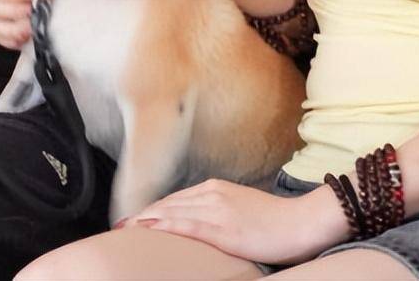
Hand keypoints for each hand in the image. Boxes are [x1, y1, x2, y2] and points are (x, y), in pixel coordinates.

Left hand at [119, 179, 348, 265]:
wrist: (300, 222)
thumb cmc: (275, 221)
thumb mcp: (243, 208)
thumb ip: (221, 210)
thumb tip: (204, 222)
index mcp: (217, 188)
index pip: (176, 199)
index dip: (153, 209)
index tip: (133, 218)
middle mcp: (213, 194)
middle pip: (169, 204)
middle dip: (142, 215)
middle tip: (118, 226)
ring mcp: (218, 210)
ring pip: (172, 212)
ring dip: (145, 221)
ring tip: (123, 229)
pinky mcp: (223, 228)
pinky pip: (187, 226)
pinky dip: (163, 226)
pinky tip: (147, 230)